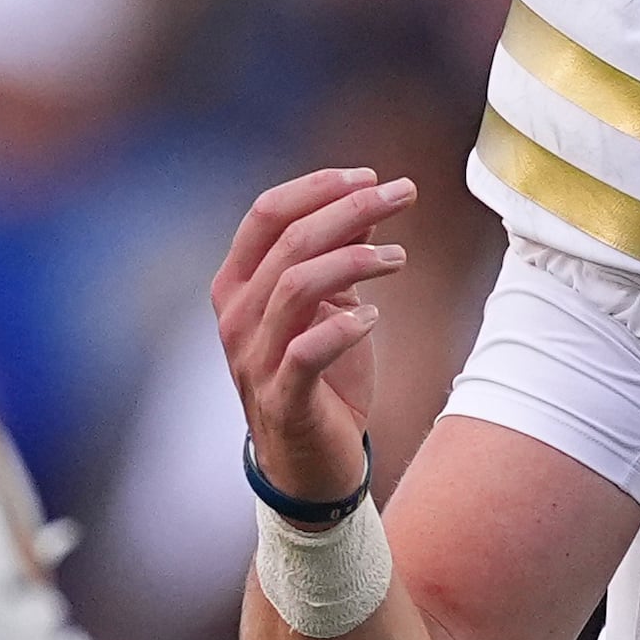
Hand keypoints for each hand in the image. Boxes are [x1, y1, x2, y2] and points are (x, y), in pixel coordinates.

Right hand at [214, 167, 417, 506]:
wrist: (308, 464)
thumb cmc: (319, 378)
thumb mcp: (328, 308)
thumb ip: (337, 257)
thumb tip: (365, 207)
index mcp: (239, 284)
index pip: (266, 215)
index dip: (316, 187)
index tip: (369, 175)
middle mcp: (237, 315)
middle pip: (289, 241)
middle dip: (350, 209)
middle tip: (403, 194)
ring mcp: (253, 357)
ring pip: (295, 285)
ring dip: (355, 260)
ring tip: (400, 259)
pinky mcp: (282, 396)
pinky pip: (307, 351)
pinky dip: (343, 327)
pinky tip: (374, 316)